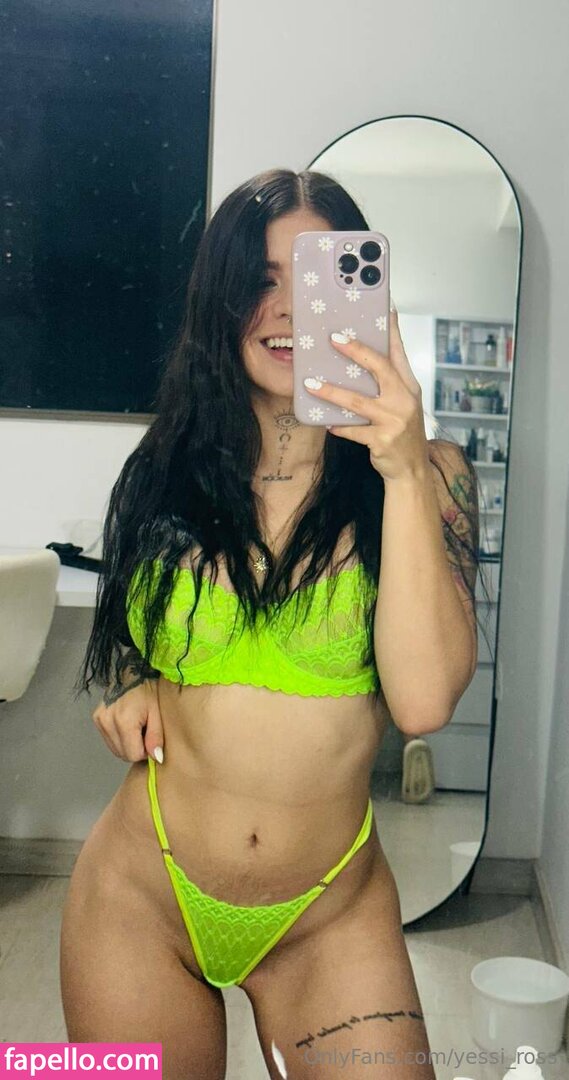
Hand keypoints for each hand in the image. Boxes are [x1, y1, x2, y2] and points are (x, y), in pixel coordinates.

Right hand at [92, 679, 163, 762]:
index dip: (144, 752)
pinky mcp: (97, 717)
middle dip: (136, 748)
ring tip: (136, 726)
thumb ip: (156, 737)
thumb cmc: (149, 689)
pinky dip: (120, 737)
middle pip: (122, 754)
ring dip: (127, 743)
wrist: (134, 670)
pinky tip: (127, 724)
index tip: (150, 738)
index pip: (132, 755)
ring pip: (115, 749)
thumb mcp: (157, 713)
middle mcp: (107, 721)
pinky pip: (109, 739)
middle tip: (145, 730)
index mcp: (124, 720)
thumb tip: (156, 758)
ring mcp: (100, 719)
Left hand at [304, 308, 429, 481]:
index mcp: (409, 386)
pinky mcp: (382, 441)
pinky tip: (324, 420)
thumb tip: (364, 356)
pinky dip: (337, 425)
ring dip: (331, 392)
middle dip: (356, 351)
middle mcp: (404, 400)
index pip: (399, 352)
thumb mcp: (402, 402)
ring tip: (311, 383)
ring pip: (357, 402)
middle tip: (333, 339)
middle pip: (379, 369)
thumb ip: (388, 380)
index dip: (391, 329)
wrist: (412, 469)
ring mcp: (394, 421)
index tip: (384, 307)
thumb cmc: (402, 431)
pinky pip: (353, 430)